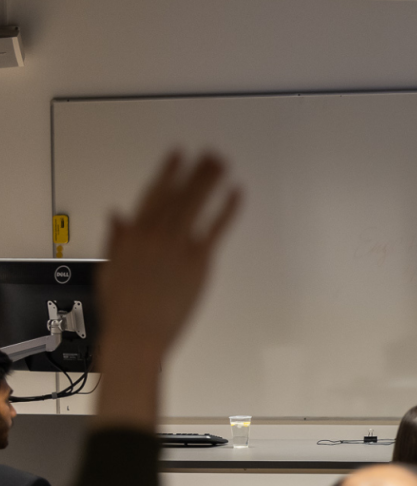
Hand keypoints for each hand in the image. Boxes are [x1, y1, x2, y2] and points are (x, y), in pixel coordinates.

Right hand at [95, 151, 239, 428]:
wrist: (137, 333)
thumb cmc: (121, 306)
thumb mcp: (109, 267)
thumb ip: (117, 238)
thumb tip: (117, 214)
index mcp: (133, 233)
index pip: (153, 194)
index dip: (167, 172)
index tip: (178, 154)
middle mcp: (156, 233)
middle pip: (179, 194)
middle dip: (196, 171)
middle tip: (211, 152)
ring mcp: (178, 245)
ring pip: (197, 204)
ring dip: (211, 181)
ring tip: (223, 163)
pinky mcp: (199, 261)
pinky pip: (217, 229)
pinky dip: (228, 209)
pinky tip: (237, 193)